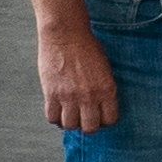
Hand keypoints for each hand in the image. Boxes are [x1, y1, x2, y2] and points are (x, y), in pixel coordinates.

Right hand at [35, 17, 121, 135]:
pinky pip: (52, 118)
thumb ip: (103, 88)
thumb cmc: (86, 46)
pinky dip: (54, 117)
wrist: (65, 33)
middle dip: (87, 125)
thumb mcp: (104, 68)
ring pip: (70, 126)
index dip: (103, 121)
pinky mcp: (52, 94)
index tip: (98, 117)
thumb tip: (99, 105)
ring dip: (69, 122)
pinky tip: (57, 109)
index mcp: (107, 89)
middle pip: (90, 128)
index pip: (109, 120)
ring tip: (68, 113)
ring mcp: (70, 96)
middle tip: (82, 118)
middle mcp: (90, 96)